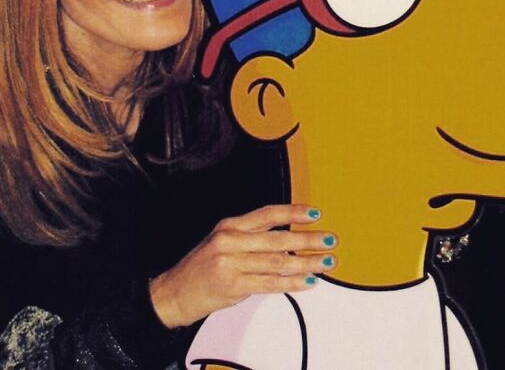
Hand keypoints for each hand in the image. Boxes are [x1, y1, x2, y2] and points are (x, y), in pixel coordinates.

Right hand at [149, 204, 336, 327]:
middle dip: (308, 239)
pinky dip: (292, 283)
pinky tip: (307, 282)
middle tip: (330, 240)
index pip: (267, 214)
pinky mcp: (233, 285)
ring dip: (306, 263)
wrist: (174, 293)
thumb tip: (289, 241)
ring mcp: (231, 263)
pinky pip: (269, 283)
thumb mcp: (223, 242)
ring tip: (326, 262)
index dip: (293, 212)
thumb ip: (252, 239)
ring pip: (277, 262)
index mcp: (230, 226)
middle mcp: (231, 241)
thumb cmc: (202, 267)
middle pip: (277, 238)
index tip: (315, 213)